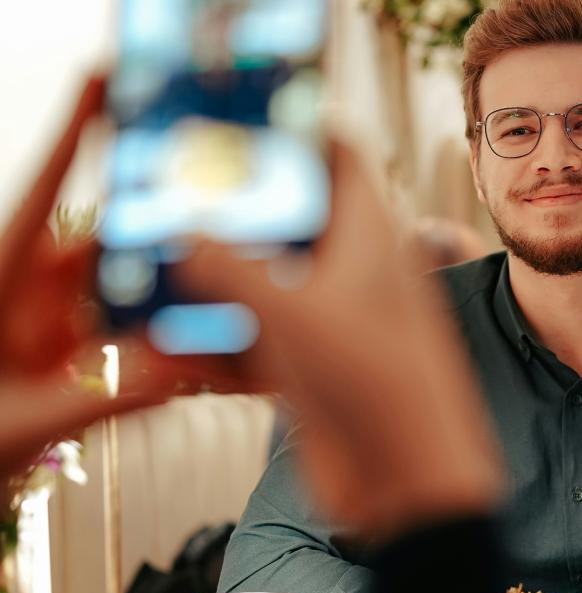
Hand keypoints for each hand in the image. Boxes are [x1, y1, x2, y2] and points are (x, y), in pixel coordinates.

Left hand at [0, 78, 174, 484]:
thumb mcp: (26, 420)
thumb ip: (102, 398)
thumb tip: (175, 371)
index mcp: (2, 280)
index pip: (45, 190)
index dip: (78, 132)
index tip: (106, 77)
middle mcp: (34, 289)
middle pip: (109, 239)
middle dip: (160, 235)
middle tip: (214, 233)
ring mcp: (60, 317)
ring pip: (128, 285)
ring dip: (169, 297)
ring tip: (218, 306)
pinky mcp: (81, 346)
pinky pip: (132, 329)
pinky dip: (167, 339)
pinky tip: (203, 356)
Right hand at [176, 141, 503, 539]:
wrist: (410, 481)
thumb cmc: (380, 387)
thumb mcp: (300, 317)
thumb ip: (235, 270)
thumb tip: (180, 233)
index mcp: (369, 237)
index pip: (341, 158)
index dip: (299, 127)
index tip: (241, 111)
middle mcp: (349, 271)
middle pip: (290, 214)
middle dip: (236, 204)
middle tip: (174, 188)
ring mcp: (328, 319)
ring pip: (264, 277)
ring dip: (217, 274)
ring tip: (159, 260)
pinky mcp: (308, 365)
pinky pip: (253, 336)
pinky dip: (217, 336)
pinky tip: (177, 339)